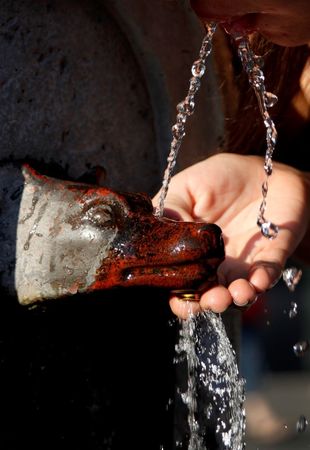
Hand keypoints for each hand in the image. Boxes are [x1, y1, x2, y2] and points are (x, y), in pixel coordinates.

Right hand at [153, 153, 309, 318]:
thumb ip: (171, 211)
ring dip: (237, 298)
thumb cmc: (217, 178)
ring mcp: (242, 262)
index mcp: (189, 252)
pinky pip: (268, 274)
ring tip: (237, 293)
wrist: (258, 170)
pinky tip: (258, 280)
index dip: (178, 296)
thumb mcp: (185, 188)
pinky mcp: (270, 256)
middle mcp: (214, 264)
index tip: (179, 297)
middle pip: (208, 295)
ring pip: (238, 291)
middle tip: (212, 299)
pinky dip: (262, 281)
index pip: (179, 283)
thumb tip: (162, 236)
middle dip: (210, 303)